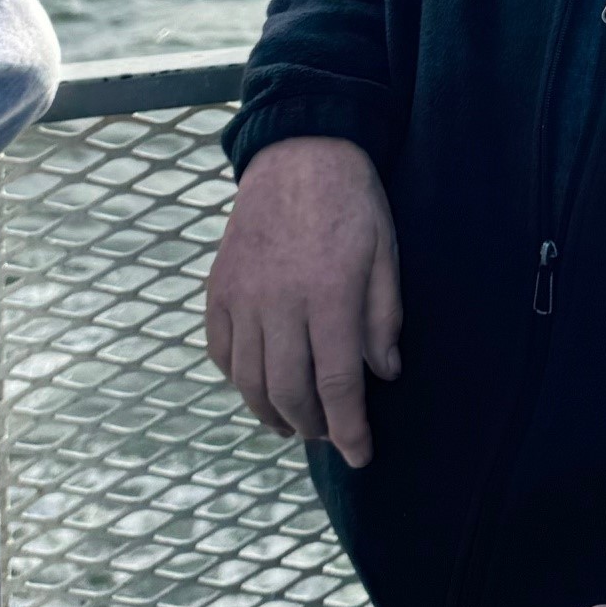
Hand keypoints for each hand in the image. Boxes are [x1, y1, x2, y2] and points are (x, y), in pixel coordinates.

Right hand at [204, 136, 402, 467]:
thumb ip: (384, 317)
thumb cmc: (352, 201)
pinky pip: (221, 351)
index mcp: (329, 294)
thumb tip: (384, 374)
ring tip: (296, 424)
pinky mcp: (219, 289)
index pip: (337, 383)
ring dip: (273, 414)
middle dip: (314, 427)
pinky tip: (260, 387)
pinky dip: (239, 380)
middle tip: (331, 434)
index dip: (349, 428)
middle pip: (290, 391)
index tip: (360, 455)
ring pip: (250, 381)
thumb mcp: (386, 253)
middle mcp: (279, 302)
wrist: (298, 151)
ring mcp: (242, 296)